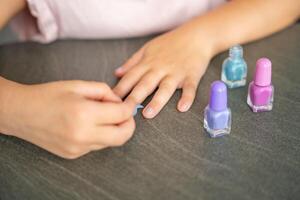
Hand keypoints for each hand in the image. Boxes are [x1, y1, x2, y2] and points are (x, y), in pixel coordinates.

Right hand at [0, 80, 135, 158]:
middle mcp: (82, 135)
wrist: (21, 113)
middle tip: (125, 114)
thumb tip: (120, 102)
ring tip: (103, 116)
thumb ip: (105, 92)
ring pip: (110, 142)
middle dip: (129, 125)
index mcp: (84, 114)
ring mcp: (77, 148)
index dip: (129, 108)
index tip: (128, 104)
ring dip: (114, 130)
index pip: (121, 115)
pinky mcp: (73, 155)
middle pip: (122, 136)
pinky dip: (100, 135)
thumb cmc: (48, 95)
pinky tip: (89, 125)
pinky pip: (96, 146)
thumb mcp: (78, 85)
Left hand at [113, 25, 213, 117]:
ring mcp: (176, 73)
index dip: (120, 89)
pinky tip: (182, 108)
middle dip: (133, 98)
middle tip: (124, 111)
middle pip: (145, 85)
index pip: (130, 77)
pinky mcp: (191, 76)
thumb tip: (117, 73)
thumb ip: (132, 62)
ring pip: (165, 89)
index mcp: (148, 63)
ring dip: (156, 101)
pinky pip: (189, 88)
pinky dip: (187, 97)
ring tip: (148, 114)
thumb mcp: (147, 49)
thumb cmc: (170, 43)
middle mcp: (160, 69)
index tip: (111, 101)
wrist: (195, 36)